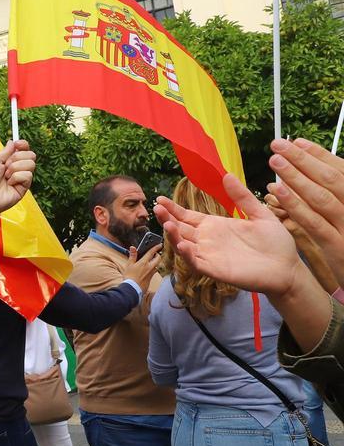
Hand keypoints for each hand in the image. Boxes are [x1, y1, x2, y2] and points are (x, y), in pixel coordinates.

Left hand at [0, 140, 36, 225]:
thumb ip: (5, 151)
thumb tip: (12, 141)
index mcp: (9, 160)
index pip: (24, 149)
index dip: (23, 144)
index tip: (17, 143)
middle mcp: (17, 168)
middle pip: (31, 155)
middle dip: (17, 157)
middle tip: (5, 165)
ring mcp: (21, 178)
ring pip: (31, 164)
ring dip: (15, 168)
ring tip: (5, 176)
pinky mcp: (24, 187)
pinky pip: (28, 175)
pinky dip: (16, 177)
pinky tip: (9, 183)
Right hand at [124, 245, 160, 286]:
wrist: (132, 288)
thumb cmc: (130, 277)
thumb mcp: (129, 265)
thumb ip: (132, 256)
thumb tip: (133, 248)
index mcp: (144, 263)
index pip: (151, 253)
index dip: (156, 247)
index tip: (159, 245)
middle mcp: (150, 267)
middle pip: (158, 259)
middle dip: (158, 255)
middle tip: (155, 253)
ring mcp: (151, 273)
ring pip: (157, 265)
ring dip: (156, 262)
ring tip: (152, 261)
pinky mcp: (151, 278)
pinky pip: (154, 271)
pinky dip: (153, 268)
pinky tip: (148, 269)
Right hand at [155, 174, 300, 295]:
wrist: (288, 268)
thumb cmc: (276, 243)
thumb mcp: (260, 214)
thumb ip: (242, 197)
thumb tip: (227, 175)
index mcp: (215, 226)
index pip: (187, 216)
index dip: (173, 209)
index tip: (160, 199)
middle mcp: (208, 240)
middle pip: (180, 229)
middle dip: (167, 219)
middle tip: (157, 208)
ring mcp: (210, 255)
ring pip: (184, 245)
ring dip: (173, 236)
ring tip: (167, 224)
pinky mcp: (215, 270)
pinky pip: (196, 262)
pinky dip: (187, 255)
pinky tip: (182, 244)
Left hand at [267, 137, 343, 287]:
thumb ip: (334, 194)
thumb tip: (314, 167)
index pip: (340, 170)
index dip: (318, 154)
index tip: (296, 141)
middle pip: (330, 179)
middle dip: (303, 160)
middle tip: (278, 145)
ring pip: (322, 197)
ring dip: (296, 177)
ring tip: (275, 161)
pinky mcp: (337, 246)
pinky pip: (314, 222)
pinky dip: (295, 205)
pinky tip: (277, 192)